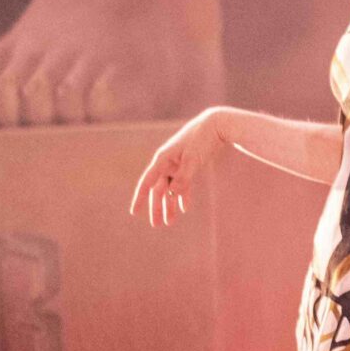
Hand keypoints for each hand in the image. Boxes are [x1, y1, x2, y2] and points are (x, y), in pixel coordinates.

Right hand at [129, 110, 222, 226]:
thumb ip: (184, 176)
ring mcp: (177, 165)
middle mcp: (167, 163)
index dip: (140, 198)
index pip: (147, 182)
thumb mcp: (193, 158)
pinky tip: (184, 209)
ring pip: (170, 189)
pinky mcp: (188, 166)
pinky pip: (182, 185)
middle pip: (158, 189)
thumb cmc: (202, 139)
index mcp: (162, 159)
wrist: (216, 125)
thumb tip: (172, 193)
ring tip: (169, 222)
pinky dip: (183, 196)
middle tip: (156, 225)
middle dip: (157, 208)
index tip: (134, 212)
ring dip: (169, 205)